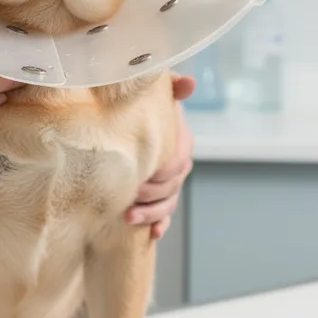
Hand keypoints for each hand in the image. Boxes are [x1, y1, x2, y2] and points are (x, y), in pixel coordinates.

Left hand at [126, 75, 196, 238]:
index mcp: (181, 142)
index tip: (141, 175)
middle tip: (129, 196)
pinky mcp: (161, 197)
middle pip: (172, 186)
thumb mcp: (159, 95)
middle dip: (151, 195)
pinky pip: (165, 215)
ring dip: (152, 214)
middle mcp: (179, 165)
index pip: (178, 161)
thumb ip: (172, 88)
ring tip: (130, 218)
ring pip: (167, 203)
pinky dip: (160, 225)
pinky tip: (153, 234)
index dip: (162, 171)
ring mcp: (171, 183)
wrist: (137, 123)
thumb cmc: (148, 108)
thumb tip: (188, 83)